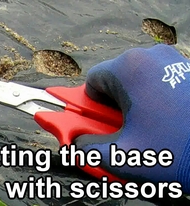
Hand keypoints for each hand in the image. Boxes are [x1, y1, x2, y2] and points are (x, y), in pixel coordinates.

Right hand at [75, 44, 189, 192]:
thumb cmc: (177, 150)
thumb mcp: (121, 155)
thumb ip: (87, 148)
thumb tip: (76, 144)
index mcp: (130, 68)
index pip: (91, 83)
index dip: (90, 108)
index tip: (96, 125)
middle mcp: (150, 57)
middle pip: (114, 82)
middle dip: (112, 108)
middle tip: (124, 133)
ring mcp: (173, 61)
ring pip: (135, 83)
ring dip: (133, 106)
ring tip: (147, 131)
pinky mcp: (187, 71)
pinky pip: (156, 84)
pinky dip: (153, 102)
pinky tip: (163, 124)